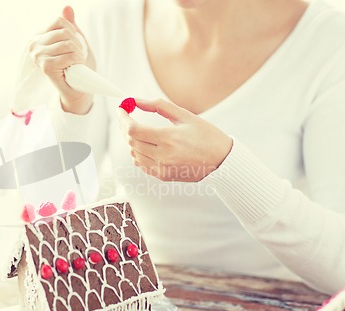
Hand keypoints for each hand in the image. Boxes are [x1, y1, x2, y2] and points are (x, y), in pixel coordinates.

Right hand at [29, 6, 94, 114]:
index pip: (59, 21)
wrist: (78, 90)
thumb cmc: (77, 66)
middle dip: (78, 44)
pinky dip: (77, 61)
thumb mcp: (76, 41)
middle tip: (78, 56)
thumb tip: (67, 7)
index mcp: (39, 36)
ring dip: (78, 54)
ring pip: (68, 43)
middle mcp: (34, 44)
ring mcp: (38, 56)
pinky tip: (74, 68)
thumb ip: (70, 25)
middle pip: (65, 32)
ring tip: (76, 62)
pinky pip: (68, 55)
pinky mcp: (45, 66)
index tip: (75, 44)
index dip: (73, 31)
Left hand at [118, 99, 232, 181]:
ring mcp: (162, 168)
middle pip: (131, 141)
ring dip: (131, 139)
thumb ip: (158, 106)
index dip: (123, 118)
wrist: (222, 161)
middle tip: (126, 116)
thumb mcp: (185, 115)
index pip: (133, 129)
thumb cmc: (207, 137)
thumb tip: (136, 100)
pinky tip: (144, 144)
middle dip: (124, 126)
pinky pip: (141, 164)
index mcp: (169, 139)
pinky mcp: (162, 176)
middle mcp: (163, 156)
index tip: (121, 109)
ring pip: (134, 153)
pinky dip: (137, 153)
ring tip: (136, 128)